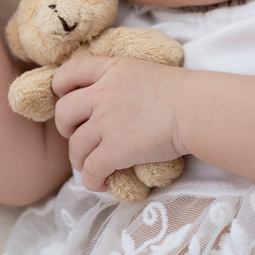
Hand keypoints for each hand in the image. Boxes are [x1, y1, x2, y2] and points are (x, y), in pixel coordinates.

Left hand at [52, 56, 187, 192]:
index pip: (69, 72)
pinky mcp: (114, 150)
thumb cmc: (181, 91)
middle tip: (79, 136)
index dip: (60, 87)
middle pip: (63, 113)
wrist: (194, 109)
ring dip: (79, 160)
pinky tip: (101, 184)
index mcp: (109, 70)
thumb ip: (122, 80)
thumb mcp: (143, 71)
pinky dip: (91, 180)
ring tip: (90, 166)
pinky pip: (91, 170)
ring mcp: (105, 123)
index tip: (66, 98)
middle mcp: (101, 94)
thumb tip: (118, 97)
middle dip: (67, 128)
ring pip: (75, 146)